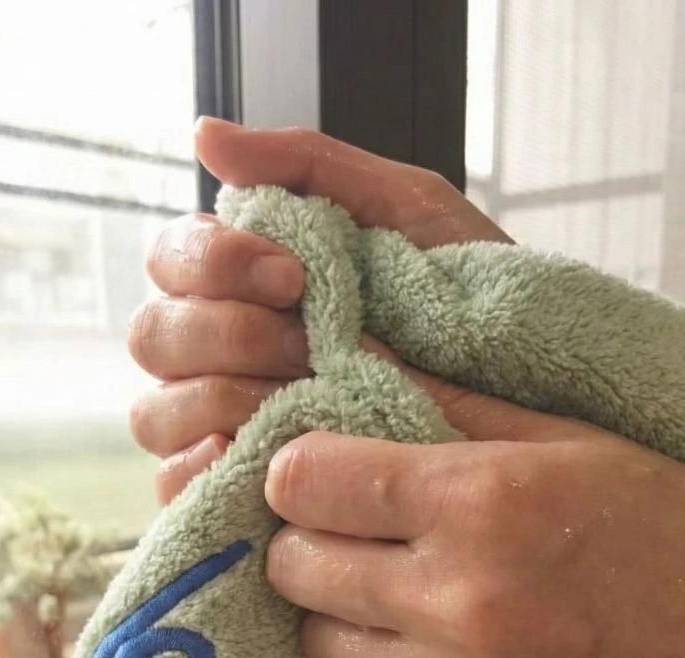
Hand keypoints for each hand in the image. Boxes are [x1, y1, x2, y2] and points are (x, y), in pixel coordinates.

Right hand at [128, 119, 509, 503]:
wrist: (528, 397)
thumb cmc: (470, 301)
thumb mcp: (405, 213)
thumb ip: (308, 166)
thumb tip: (205, 136)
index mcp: (247, 284)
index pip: (173, 262)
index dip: (213, 264)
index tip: (294, 277)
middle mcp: (221, 355)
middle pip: (156, 338)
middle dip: (227, 335)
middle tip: (307, 344)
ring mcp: (223, 426)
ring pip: (157, 413)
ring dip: (221, 400)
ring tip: (301, 402)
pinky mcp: (237, 493)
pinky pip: (177, 486)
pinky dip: (204, 472)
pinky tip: (260, 460)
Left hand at [261, 424, 684, 657]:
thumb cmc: (671, 529)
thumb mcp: (567, 439)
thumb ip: (447, 401)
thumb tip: (356, 361)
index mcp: (483, 502)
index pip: (306, 481)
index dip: (298, 469)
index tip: (316, 471)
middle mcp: (461, 603)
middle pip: (296, 566)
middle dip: (304, 541)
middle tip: (347, 529)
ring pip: (320, 644)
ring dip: (338, 610)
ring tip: (390, 587)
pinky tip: (430, 645)